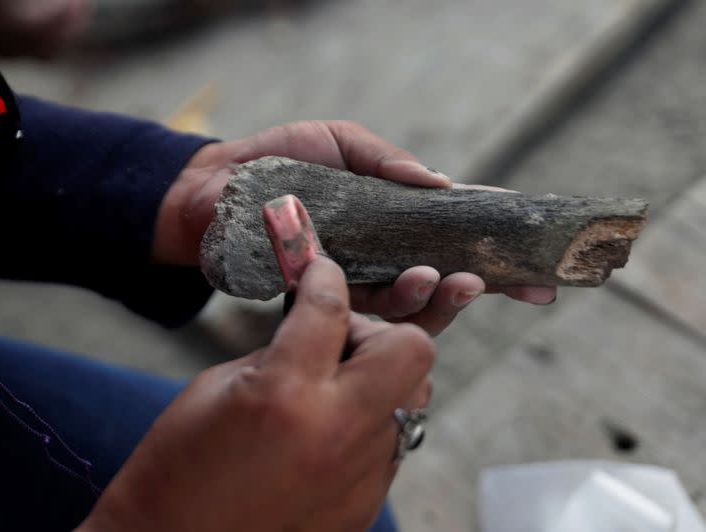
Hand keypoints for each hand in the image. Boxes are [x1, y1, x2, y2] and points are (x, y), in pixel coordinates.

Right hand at [77, 257, 433, 531]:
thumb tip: (319, 322)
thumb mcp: (220, 384)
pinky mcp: (366, 504)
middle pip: (411, 349)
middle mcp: (336, 432)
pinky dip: (369, 422)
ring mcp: (359, 475)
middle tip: (339, 339)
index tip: (320, 272)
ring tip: (335, 386)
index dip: (324, 277)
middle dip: (380, 330)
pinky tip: (329, 428)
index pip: (331, 308)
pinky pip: (392, 442)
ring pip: (414, 397)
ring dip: (380, 378)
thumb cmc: (181, 460)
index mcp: (284, 392)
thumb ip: (282, 348)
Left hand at [154, 121, 555, 334]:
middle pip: (443, 278)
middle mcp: (380, 256)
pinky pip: (365, 314)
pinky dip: (393, 306)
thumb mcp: (339, 141)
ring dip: (436, 296)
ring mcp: (354, 282)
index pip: (454, 234)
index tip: (543, 266)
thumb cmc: (275, 161)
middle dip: (480, 287)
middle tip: (499, 284)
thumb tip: (443, 184)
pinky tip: (412, 288)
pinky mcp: (324, 302)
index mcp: (392, 217)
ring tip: (448, 280)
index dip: (497, 248)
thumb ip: (387, 160)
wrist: (213, 193)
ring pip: (409, 304)